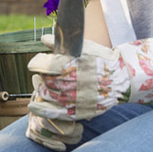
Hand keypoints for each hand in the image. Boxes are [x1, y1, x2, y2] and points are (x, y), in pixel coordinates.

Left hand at [27, 38, 152, 119]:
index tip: (35, 63)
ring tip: (41, 85)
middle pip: (44, 80)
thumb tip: (43, 38)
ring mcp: (72, 98)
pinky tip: (32, 106)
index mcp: (71, 65)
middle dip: (40, 75)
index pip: (43, 65)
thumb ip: (62, 44)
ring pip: (46, 95)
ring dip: (40, 89)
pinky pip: (53, 113)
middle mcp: (69, 82)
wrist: (120, 78)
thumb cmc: (101, 60)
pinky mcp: (76, 111)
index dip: (36, 63)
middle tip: (41, 73)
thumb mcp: (84, 47)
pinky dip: (40, 109)